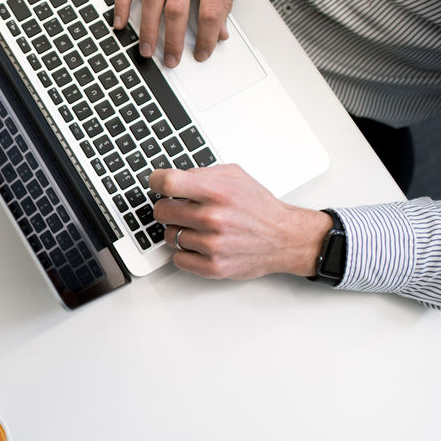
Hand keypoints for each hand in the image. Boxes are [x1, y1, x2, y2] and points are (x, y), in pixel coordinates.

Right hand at [115, 0, 243, 66]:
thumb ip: (226, 0)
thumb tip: (221, 32)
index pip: (210, 12)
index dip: (207, 38)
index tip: (203, 53)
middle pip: (177, 10)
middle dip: (173, 40)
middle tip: (171, 60)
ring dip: (148, 28)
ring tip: (147, 48)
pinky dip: (123, 2)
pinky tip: (120, 21)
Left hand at [149, 165, 330, 278]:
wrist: (284, 238)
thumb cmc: (259, 207)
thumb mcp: (236, 176)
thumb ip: (202, 173)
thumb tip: (173, 177)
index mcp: (218, 192)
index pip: (168, 183)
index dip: (156, 181)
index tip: (156, 183)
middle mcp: (213, 218)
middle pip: (161, 211)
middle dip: (167, 208)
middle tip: (180, 209)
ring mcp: (212, 245)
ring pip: (169, 236)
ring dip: (179, 231)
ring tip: (199, 228)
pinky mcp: (213, 267)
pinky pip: (178, 258)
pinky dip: (185, 252)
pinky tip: (200, 244)